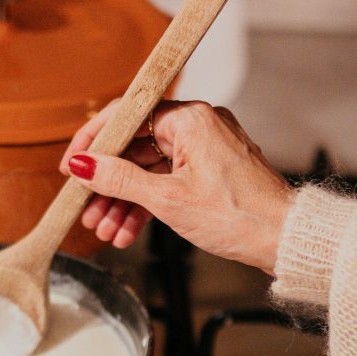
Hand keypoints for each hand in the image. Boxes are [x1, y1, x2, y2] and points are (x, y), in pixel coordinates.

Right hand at [59, 99, 292, 274]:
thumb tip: (85, 166)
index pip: (127, 117)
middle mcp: (198, 126)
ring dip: (124, 201)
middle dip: (107, 183)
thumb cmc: (238, 215)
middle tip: (85, 208)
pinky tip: (126, 230)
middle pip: (136, 147)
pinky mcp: (210, 172)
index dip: (94, 142)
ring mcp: (204, 150)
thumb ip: (120, 180)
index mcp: (190, 118)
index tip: (73, 166)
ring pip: (149, 170)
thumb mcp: (168, 200)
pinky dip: (147, 205)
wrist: (284, 239)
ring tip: (103, 229)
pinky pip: (167, 182)